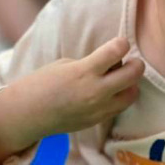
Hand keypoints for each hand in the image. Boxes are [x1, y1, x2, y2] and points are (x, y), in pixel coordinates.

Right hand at [0, 38, 143, 153]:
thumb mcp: (66, 65)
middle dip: (136, 64)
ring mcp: (98, 109)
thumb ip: (91, 64)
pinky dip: (120, 97)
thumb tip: (112, 65)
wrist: (28, 113)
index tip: (120, 43)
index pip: (116, 51)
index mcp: (84, 71)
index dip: (122, 43)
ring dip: (131, 84)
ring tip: (120, 79)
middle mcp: (95, 91)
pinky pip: (119, 107)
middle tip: (131, 61)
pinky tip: (110, 92)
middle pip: (133, 74)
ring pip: (132, 94)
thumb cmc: (43, 83)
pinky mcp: (97, 121)